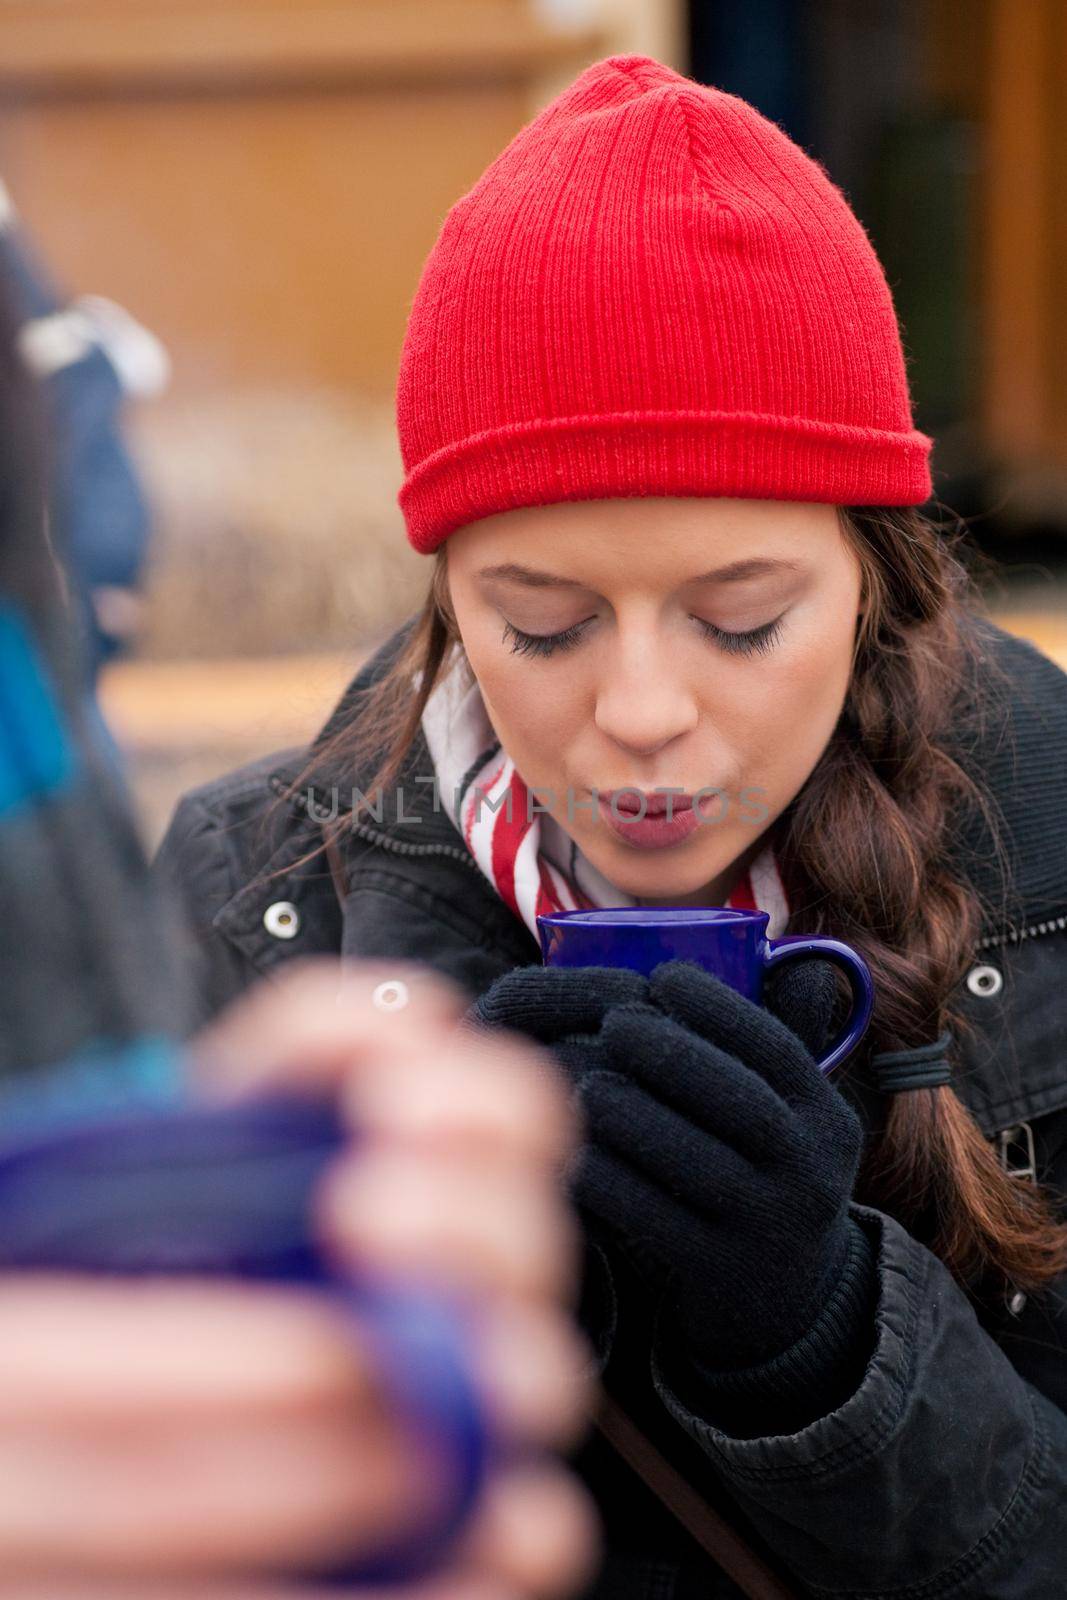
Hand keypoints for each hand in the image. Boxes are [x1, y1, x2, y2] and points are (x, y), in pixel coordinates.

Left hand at [0, 959, 595, 1598]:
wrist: (129, 1363)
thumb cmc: (200, 1227)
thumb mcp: (243, 1110)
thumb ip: (316, 1041)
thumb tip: (416, 1016)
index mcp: (441, 1167)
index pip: (519, 1117)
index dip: (486, 1102)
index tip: (398, 1104)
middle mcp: (470, 1276)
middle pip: (534, 1240)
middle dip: (474, 1218)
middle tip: (373, 1214)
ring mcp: (471, 1394)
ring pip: (544, 1377)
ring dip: (510, 1360)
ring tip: (446, 1361)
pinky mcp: (459, 1513)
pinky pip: (525, 1532)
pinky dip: (522, 1532)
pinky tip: (500, 1524)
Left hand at [569, 957, 869, 1376]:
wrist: (786, 1306)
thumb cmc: (764, 1173)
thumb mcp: (792, 1116)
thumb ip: (771, 1043)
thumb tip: (759, 946)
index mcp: (828, 1119)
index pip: (776, 1049)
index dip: (718, 1007)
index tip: (663, 976)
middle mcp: (811, 1172)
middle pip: (737, 1100)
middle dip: (670, 1052)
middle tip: (614, 1021)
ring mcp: (768, 1228)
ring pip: (692, 1159)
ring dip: (632, 1113)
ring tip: (589, 1082)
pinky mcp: (717, 1273)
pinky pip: (652, 1217)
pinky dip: (609, 1178)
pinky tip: (574, 1149)